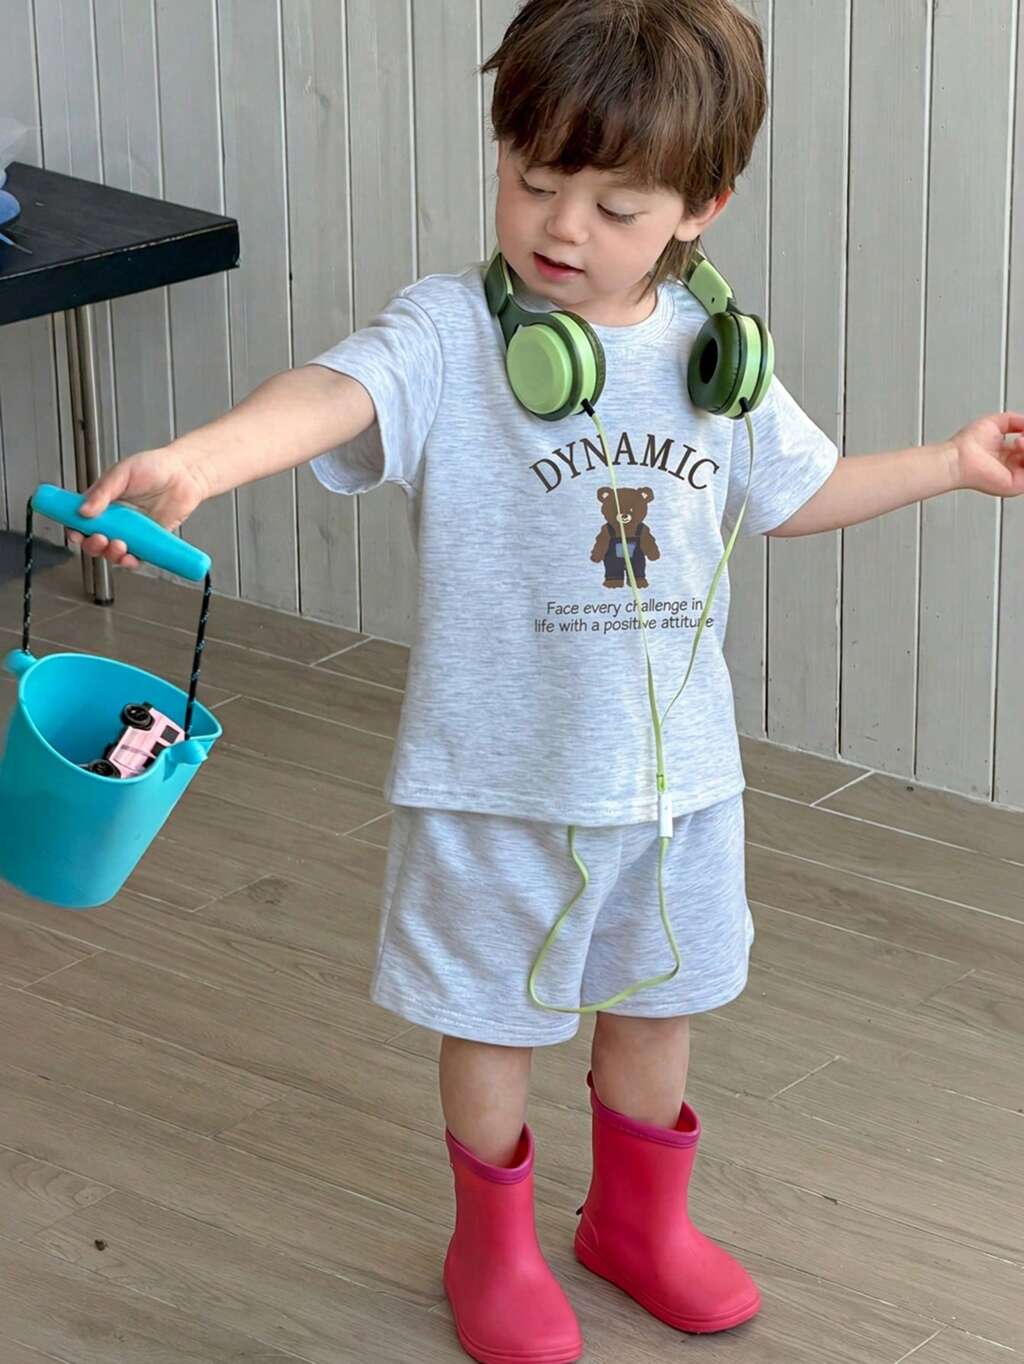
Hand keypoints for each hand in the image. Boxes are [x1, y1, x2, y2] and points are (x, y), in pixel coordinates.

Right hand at [67, 448, 207, 569]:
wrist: (186, 474)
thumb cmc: (155, 467)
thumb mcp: (122, 473)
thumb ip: (102, 492)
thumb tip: (83, 510)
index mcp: (103, 502)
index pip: (81, 520)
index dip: (75, 529)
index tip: (75, 533)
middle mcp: (116, 519)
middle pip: (94, 540)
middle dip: (93, 545)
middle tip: (100, 538)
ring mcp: (132, 531)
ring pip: (113, 551)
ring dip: (111, 554)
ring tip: (118, 545)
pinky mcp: (149, 540)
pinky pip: (136, 557)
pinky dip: (131, 561)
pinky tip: (130, 557)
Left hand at [950, 411, 1023, 496]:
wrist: (958, 457)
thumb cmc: (967, 444)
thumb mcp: (995, 422)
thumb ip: (1016, 421)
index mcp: (1007, 453)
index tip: (1022, 430)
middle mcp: (1011, 465)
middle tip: (1021, 437)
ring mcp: (1015, 475)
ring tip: (1019, 441)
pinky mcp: (1017, 485)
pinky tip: (1020, 446)